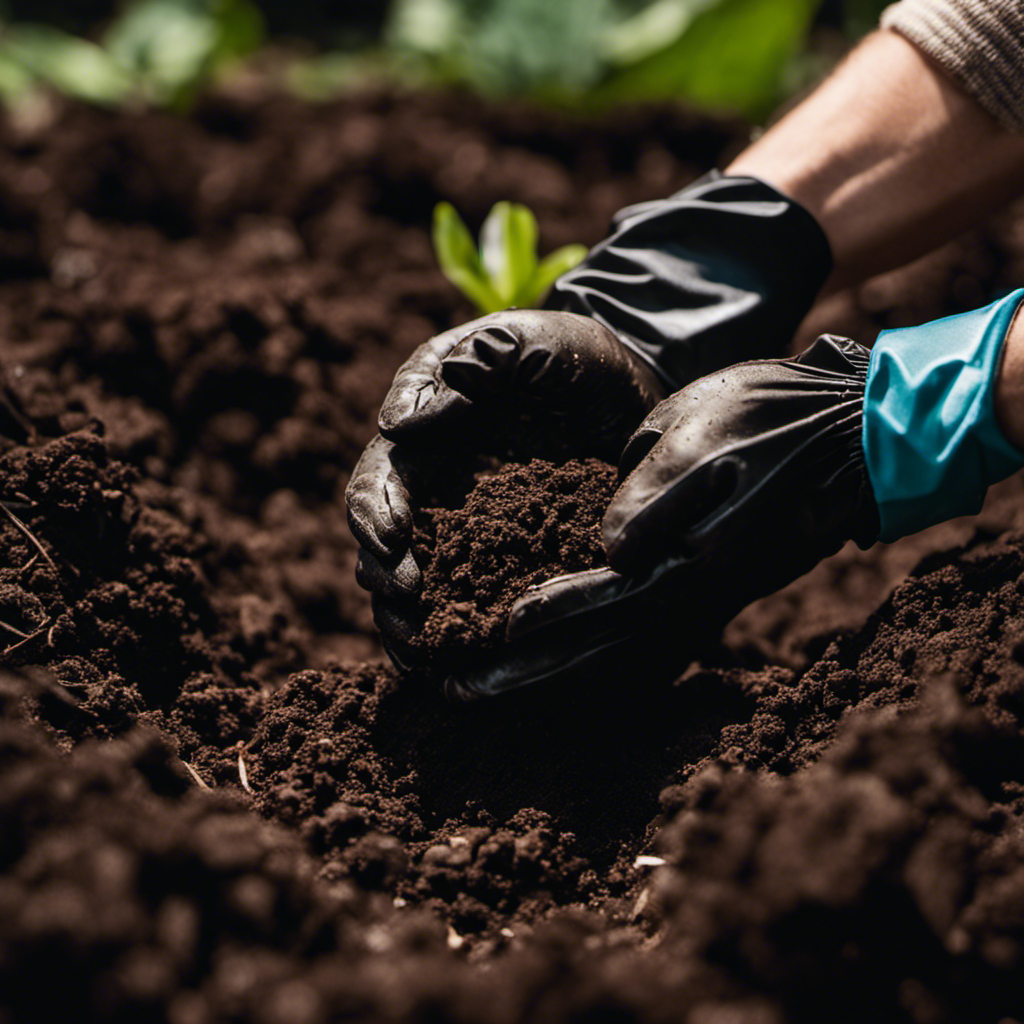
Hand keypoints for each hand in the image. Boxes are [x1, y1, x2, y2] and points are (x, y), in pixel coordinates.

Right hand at [345, 310, 663, 668]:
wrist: (632, 388)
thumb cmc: (571, 356)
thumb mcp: (524, 339)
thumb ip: (471, 361)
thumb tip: (398, 425)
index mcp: (422, 441)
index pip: (377, 483)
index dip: (373, 515)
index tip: (391, 542)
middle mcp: (434, 495)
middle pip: (385, 548)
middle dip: (386, 581)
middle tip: (409, 605)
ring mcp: (470, 535)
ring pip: (419, 588)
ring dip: (410, 623)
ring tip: (423, 652)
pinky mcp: (512, 564)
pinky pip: (476, 604)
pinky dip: (461, 636)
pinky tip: (459, 666)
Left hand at [456, 335, 880, 697]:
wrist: (843, 433)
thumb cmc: (767, 414)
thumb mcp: (704, 430)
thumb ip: (655, 496)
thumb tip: (609, 550)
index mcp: (694, 552)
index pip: (614, 597)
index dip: (557, 613)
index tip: (503, 626)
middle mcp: (697, 591)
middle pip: (606, 646)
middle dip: (531, 670)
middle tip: (461, 690)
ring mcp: (703, 600)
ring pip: (619, 656)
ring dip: (549, 680)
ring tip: (484, 691)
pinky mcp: (706, 596)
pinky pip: (643, 649)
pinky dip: (591, 671)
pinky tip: (548, 678)